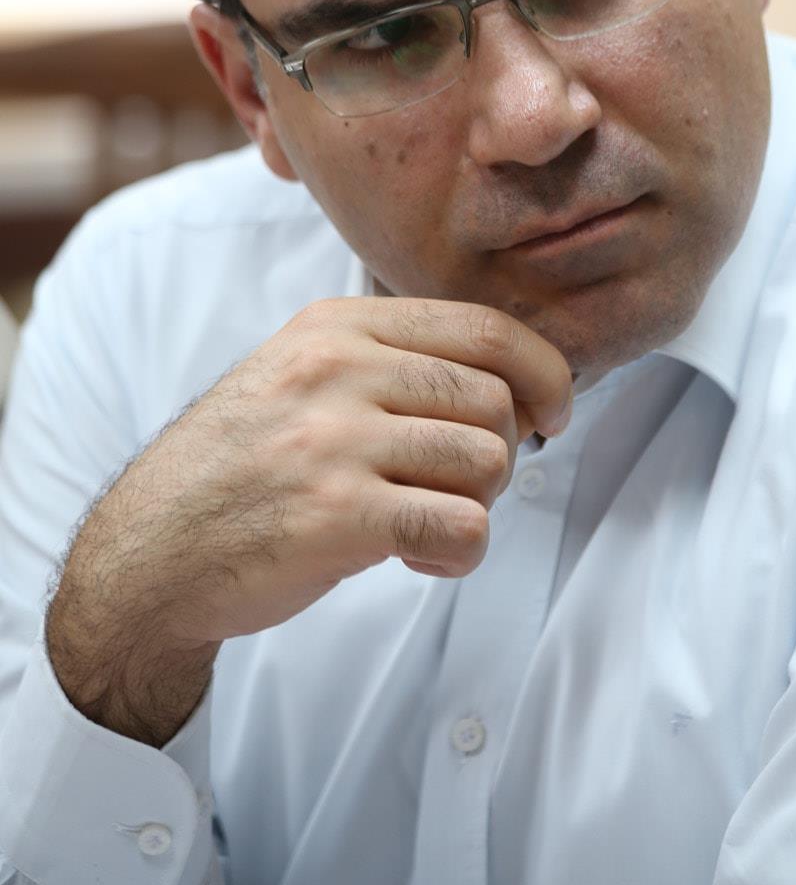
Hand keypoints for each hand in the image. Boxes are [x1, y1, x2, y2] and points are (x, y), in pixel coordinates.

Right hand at [47, 298, 571, 741]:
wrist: (152, 549)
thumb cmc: (244, 467)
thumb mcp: (304, 378)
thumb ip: (397, 365)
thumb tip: (523, 386)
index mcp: (337, 326)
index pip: (484, 327)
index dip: (544, 371)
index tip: (554, 410)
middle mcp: (337, 369)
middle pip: (496, 398)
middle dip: (502, 450)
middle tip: (458, 485)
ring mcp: (335, 440)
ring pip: (489, 460)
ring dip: (478, 505)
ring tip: (427, 521)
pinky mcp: (338, 515)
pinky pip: (463, 526)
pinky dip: (460, 552)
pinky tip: (420, 558)